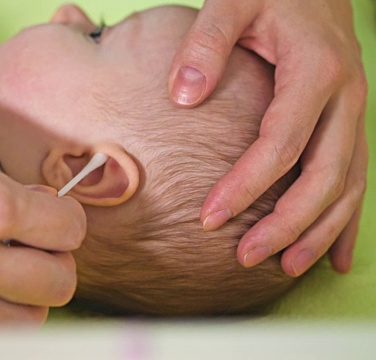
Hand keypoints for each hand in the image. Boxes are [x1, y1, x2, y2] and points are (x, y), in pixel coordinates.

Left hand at [167, 0, 367, 275]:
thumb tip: (182, 95)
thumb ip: (206, 44)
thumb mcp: (232, 1)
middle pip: (324, 175)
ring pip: (347, 183)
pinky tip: (332, 254)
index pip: (282, 143)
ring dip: (319, 230)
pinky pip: (355, 176)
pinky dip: (344, 219)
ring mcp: (353, 111)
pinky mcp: (349, 121)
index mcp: (315, 71)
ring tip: (288, 267)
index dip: (247, 185)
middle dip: (286, 223)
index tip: (209, 217)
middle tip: (245, 257)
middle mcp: (346, 96)